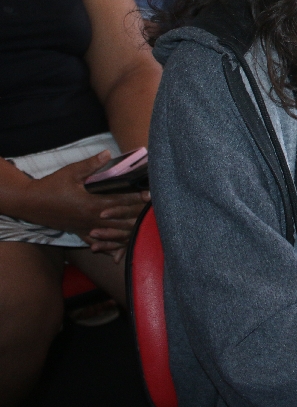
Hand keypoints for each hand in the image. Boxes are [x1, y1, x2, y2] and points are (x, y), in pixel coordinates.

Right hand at [16, 152, 149, 252]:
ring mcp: (87, 228)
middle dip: (138, 215)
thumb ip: (91, 165)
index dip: (136, 197)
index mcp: (91, 203)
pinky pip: (99, 243)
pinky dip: (110, 247)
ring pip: (113, 233)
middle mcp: (92, 219)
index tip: (151, 196)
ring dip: (129, 231)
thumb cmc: (51, 186)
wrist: (31, 204)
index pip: (120, 200)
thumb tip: (108, 154)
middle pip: (121, 219)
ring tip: (146, 230)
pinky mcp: (81, 233)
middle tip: (154, 213)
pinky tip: (120, 252)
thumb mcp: (70, 172)